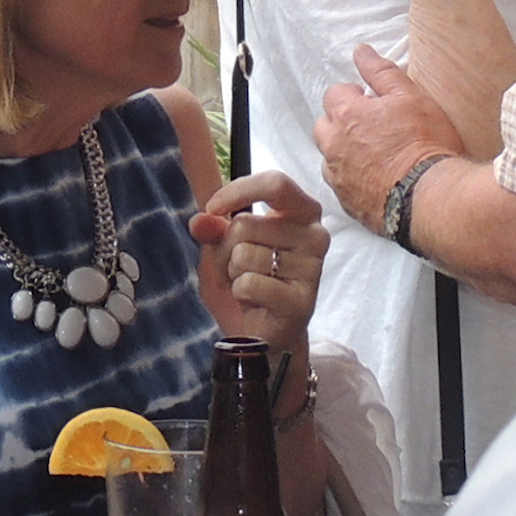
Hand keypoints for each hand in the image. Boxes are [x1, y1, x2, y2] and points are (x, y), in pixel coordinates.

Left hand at [192, 169, 326, 358]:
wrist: (266, 332)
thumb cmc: (250, 280)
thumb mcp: (224, 249)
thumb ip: (213, 230)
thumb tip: (200, 221)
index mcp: (301, 211)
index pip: (275, 183)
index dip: (238, 191)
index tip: (213, 207)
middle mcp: (315, 234)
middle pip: (245, 224)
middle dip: (227, 248)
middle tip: (240, 267)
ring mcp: (313, 268)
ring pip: (244, 255)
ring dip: (234, 273)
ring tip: (252, 285)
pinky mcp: (303, 299)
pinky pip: (249, 283)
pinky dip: (241, 293)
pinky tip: (256, 302)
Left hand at [316, 46, 467, 238]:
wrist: (430, 197)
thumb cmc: (424, 143)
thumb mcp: (410, 96)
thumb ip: (381, 72)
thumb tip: (360, 51)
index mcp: (346, 116)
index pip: (334, 94)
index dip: (354, 95)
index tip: (373, 103)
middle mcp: (334, 147)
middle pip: (323, 126)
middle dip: (340, 123)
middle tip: (371, 128)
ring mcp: (339, 178)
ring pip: (329, 158)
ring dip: (343, 153)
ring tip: (373, 156)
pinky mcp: (348, 204)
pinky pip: (340, 186)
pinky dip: (352, 180)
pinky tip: (375, 180)